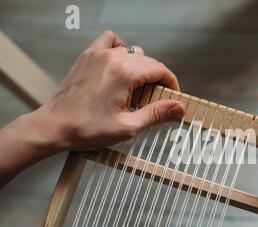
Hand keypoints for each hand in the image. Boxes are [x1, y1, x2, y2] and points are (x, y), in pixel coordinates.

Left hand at [33, 30, 184, 150]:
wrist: (54, 126)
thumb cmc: (85, 128)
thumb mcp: (128, 126)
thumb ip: (156, 114)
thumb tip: (178, 107)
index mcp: (123, 74)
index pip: (160, 70)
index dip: (171, 83)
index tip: (172, 96)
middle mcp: (111, 59)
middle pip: (148, 61)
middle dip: (158, 79)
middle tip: (156, 99)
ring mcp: (97, 55)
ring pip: (132, 52)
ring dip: (141, 67)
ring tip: (137, 88)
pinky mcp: (87, 57)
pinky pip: (110, 42)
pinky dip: (120, 49)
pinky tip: (120, 66)